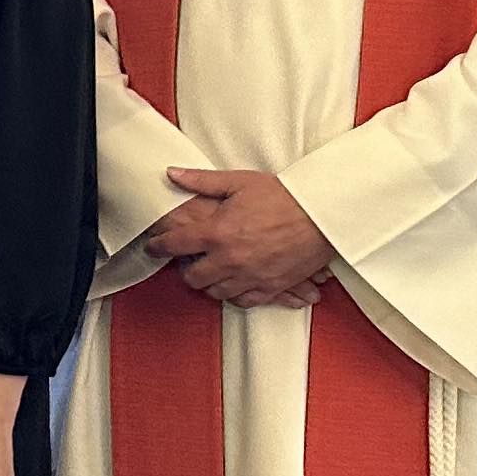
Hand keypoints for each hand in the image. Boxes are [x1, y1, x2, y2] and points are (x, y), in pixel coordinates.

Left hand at [148, 165, 334, 307]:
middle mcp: (229, 259)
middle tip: (186, 262)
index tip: (153, 248)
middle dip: (185, 270)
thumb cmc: (283, 195)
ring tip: (209, 272)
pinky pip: (243, 301)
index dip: (158, 247)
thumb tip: (172, 174)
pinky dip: (235, 295)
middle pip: (192, 277)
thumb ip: (202, 181)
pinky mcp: (271, 287)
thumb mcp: (239, 182)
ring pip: (216, 292)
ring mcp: (250, 277)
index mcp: (217, 232)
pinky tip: (233, 285)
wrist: (323, 214)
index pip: (175, 245)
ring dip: (209, 283)